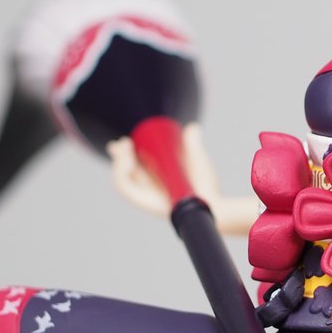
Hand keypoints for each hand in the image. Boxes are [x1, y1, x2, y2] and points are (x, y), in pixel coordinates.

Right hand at [107, 125, 259, 234]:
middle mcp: (149, 189)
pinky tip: (127, 160)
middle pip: (126, 172)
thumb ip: (193, 144)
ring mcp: (145, 196)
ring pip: (122, 179)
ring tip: (125, 147)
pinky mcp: (143, 201)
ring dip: (119, 162)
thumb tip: (192, 127)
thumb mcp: (197, 160)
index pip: (136, 166)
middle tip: (122, 142)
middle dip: (119, 155)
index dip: (125, 154)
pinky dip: (120, 173)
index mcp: (158, 180)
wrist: (213, 205)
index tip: (125, 141)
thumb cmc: (207, 188)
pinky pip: (124, 187)